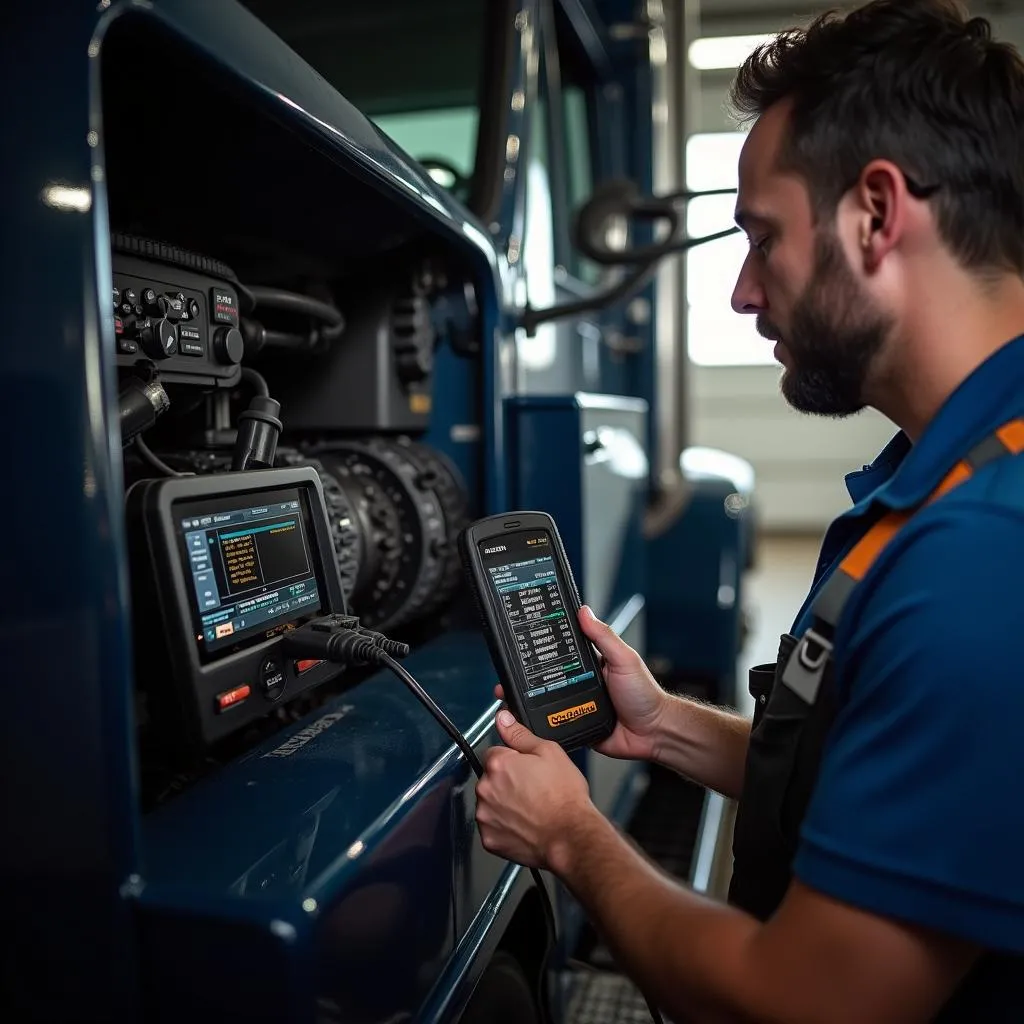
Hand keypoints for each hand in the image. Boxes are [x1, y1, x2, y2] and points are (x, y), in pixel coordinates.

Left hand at [475, 709, 595, 870]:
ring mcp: (486, 815)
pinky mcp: (489, 838)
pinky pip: (492, 826)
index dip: (513, 760)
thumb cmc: (564, 798)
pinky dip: (504, 826)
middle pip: (491, 778)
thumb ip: (520, 734)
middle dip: (507, 782)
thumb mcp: (549, 753)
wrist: (570, 837)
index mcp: (498, 764)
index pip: (495, 753)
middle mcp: (485, 788)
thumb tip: (503, 719)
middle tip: (532, 790)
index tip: (526, 770)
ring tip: (530, 809)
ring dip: (504, 804)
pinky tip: (524, 824)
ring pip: (491, 803)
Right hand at [490, 606, 668, 762]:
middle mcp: (580, 682)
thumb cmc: (644, 695)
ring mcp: (576, 703)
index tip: (523, 638)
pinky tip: (526, 717)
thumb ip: (604, 636)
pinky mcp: (575, 724)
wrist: (653, 734)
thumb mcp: (624, 659)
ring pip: (545, 699)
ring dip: (529, 698)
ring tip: (508, 694)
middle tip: (507, 671)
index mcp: (590, 663)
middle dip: (527, 674)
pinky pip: (553, 723)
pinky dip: (540, 721)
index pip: (562, 649)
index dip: (543, 644)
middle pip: (547, 675)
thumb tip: (585, 611)